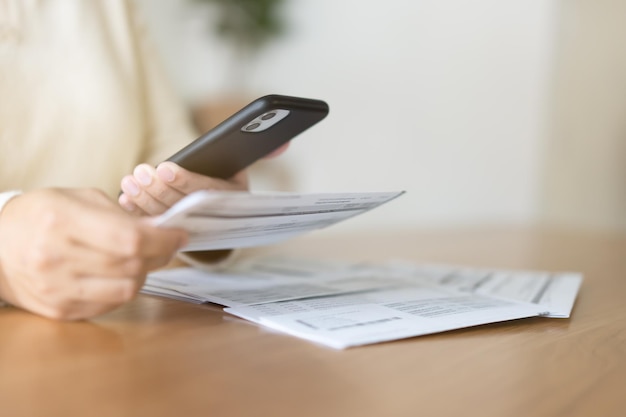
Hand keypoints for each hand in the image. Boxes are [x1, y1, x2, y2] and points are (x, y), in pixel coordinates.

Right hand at [0, 188, 187, 319]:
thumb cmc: (40, 216)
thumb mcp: (77, 198)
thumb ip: (121, 214)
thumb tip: (162, 227)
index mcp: (61, 220)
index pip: (130, 239)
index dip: (164, 238)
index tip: (179, 233)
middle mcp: (56, 258)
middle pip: (133, 265)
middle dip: (160, 254)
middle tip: (166, 244)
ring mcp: (56, 289)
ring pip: (127, 289)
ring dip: (144, 273)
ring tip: (141, 259)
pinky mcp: (60, 311)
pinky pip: (110, 305)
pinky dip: (123, 288)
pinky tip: (119, 273)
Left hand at [117, 142, 288, 215]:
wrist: (221, 214)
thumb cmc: (228, 180)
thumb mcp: (245, 166)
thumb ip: (263, 151)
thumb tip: (283, 142)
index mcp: (234, 200)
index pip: (210, 192)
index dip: (187, 181)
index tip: (164, 168)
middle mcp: (216, 218)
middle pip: (184, 205)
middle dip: (159, 189)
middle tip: (139, 172)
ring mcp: (195, 229)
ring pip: (168, 216)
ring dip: (146, 200)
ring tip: (130, 181)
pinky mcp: (177, 236)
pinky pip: (156, 227)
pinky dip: (139, 213)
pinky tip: (127, 200)